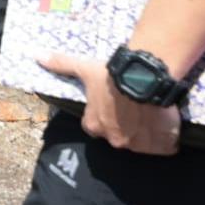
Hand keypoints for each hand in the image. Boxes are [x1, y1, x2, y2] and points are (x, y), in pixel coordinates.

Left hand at [40, 53, 180, 154]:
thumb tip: (37, 56)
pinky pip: (164, 148)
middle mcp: (114, 140)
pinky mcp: (160, 146)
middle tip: (135, 110)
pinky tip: (167, 125)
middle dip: (125, 126)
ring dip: (145, 134)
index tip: (111, 106)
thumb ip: (61, 65)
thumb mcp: (85, 68)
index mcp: (94, 125)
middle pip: (118, 136)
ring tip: (152, 115)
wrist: (146, 80)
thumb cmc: (112, 76)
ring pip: (141, 143)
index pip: (94, 126)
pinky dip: (166, 140)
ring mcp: (138, 146)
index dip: (102, 116)